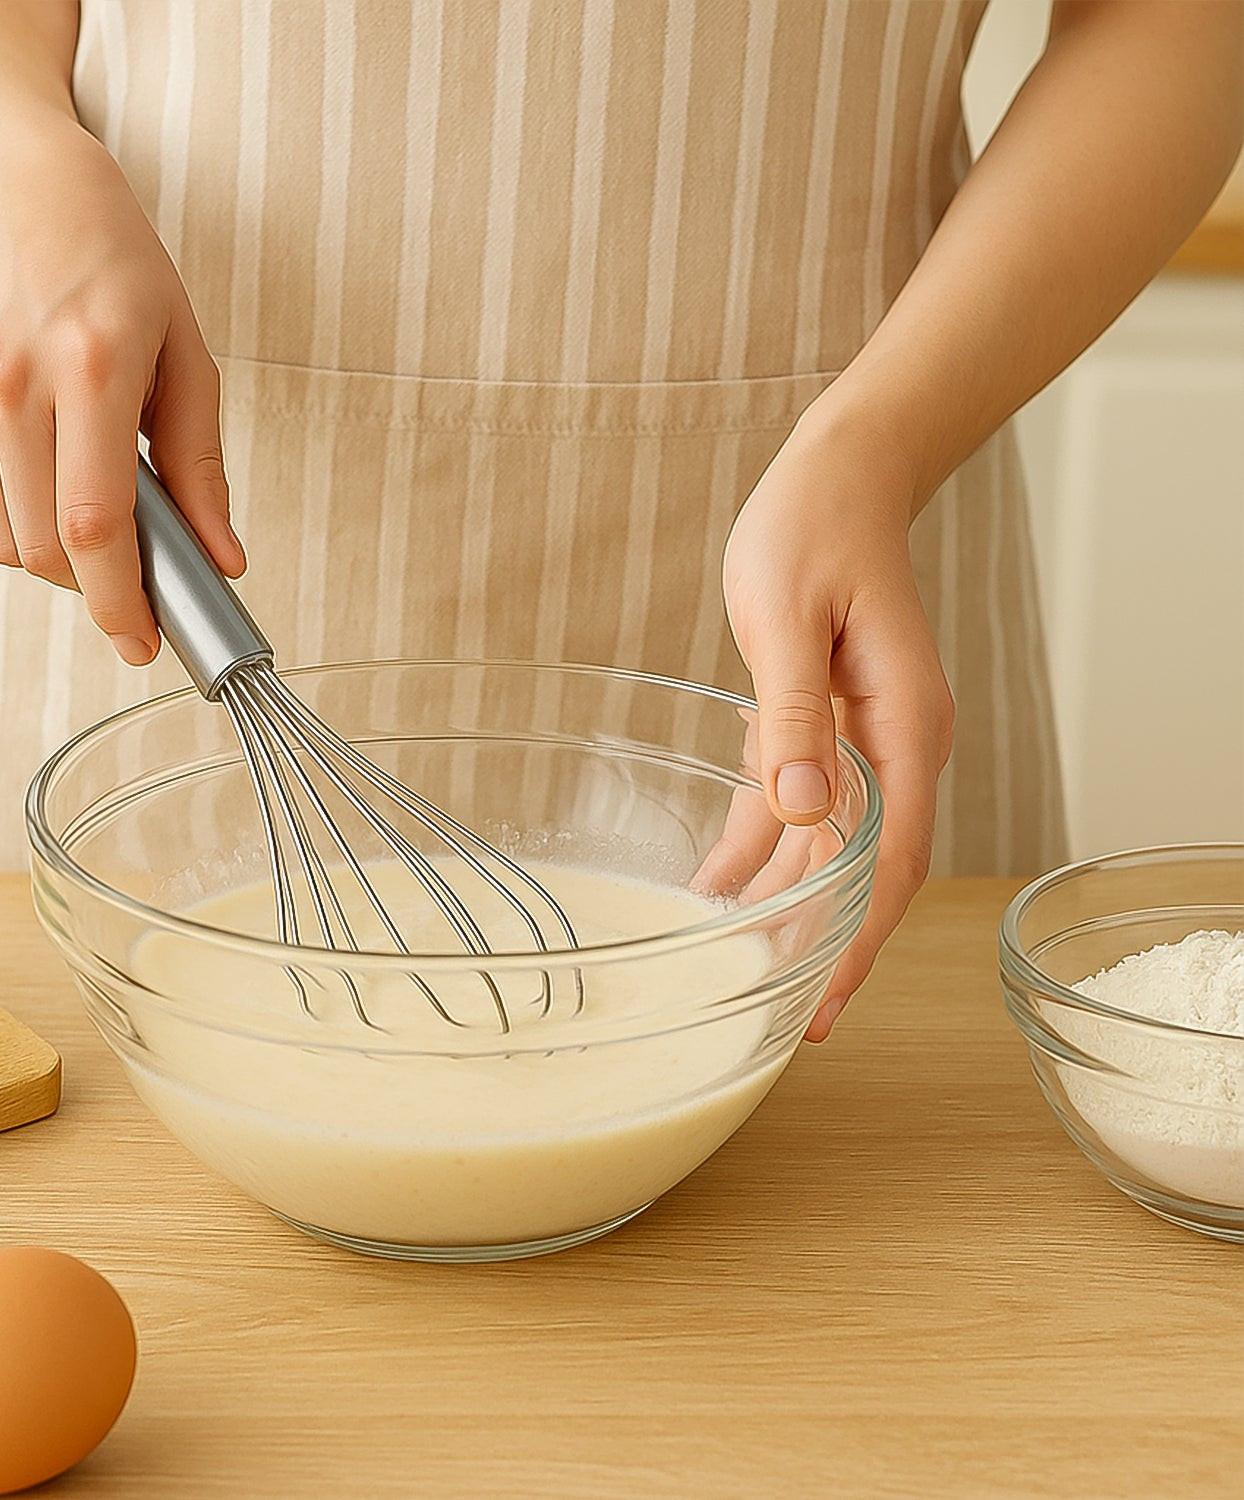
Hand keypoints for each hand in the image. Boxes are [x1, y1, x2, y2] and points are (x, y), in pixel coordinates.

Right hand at [0, 121, 243, 663]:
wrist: (17, 196)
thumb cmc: (117, 273)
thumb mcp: (187, 358)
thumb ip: (203, 469)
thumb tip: (223, 560)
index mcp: (90, 369)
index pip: (95, 523)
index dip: (119, 600)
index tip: (142, 642)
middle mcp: (9, 384)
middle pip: (45, 548)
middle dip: (96, 583)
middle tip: (133, 567)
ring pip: (5, 540)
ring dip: (55, 547)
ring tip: (86, 488)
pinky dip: (15, 506)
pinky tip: (40, 453)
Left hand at [717, 399, 953, 1040]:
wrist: (836, 480)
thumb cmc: (813, 533)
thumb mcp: (789, 618)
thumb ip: (793, 714)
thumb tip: (806, 811)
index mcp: (905, 727)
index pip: (891, 860)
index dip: (858, 939)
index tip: (822, 1004)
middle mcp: (895, 745)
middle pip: (866, 871)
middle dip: (824, 943)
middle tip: (777, 1019)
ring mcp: (862, 739)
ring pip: (830, 849)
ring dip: (789, 906)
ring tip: (742, 970)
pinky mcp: (821, 725)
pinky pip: (794, 807)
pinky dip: (759, 850)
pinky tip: (717, 888)